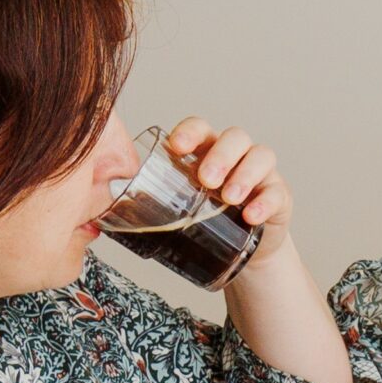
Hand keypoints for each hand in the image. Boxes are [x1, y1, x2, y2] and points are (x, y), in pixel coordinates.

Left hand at [166, 119, 292, 264]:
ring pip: (261, 156)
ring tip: (228, 199)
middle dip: (220, 155)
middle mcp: (236, 156)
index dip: (189, 132)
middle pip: (234, 137)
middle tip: (206, 180)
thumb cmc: (204, 223)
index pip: (200, 128)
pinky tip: (252, 216)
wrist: (242, 253)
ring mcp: (261, 174)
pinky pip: (278, 192)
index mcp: (206, 151)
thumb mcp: (178, 207)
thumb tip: (102, 212)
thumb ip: (152, 202)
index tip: (176, 147)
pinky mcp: (279, 196)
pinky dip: (265, 202)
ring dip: (244, 174)